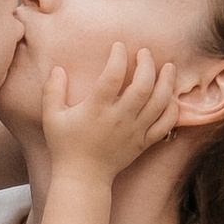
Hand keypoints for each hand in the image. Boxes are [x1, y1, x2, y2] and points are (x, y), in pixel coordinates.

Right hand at [39, 39, 179, 179]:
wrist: (83, 178)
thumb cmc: (65, 146)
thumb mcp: (51, 117)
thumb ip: (52, 90)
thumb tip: (58, 68)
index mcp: (97, 109)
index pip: (113, 76)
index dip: (118, 57)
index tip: (119, 46)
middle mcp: (119, 118)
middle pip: (143, 86)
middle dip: (147, 64)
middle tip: (145, 52)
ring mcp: (134, 131)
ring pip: (159, 102)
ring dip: (166, 82)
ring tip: (168, 67)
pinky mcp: (144, 142)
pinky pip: (165, 124)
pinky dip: (172, 109)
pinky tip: (170, 97)